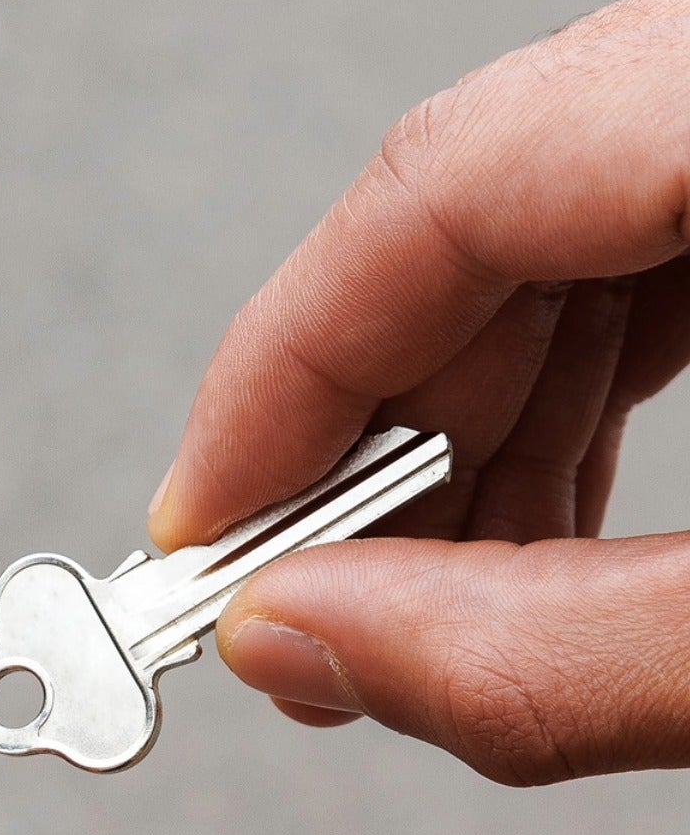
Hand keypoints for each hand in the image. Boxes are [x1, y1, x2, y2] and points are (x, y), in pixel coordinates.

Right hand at [152, 0, 689, 782]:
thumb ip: (557, 648)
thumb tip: (301, 644)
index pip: (438, 186)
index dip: (273, 379)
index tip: (191, 540)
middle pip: (484, 214)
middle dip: (366, 448)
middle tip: (299, 619)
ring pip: (562, 235)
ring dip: (462, 444)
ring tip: (415, 609)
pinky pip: (654, 243)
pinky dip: (567, 399)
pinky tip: (531, 532)